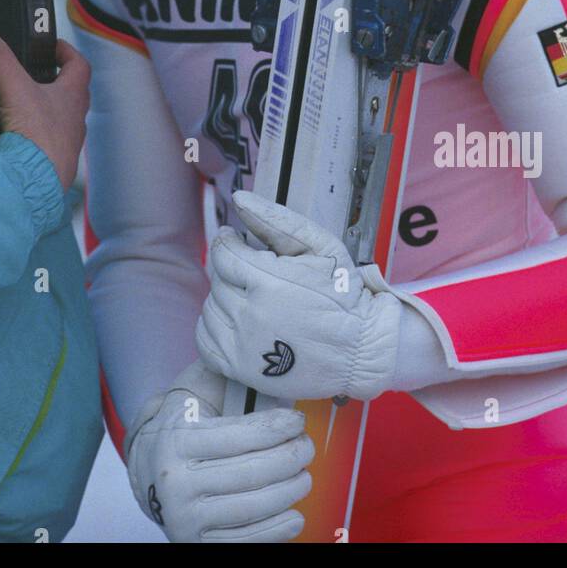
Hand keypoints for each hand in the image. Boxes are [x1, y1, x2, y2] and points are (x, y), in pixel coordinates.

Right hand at [0, 32, 88, 190]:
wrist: (37, 182)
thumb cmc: (36, 133)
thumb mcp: (15, 90)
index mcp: (73, 96)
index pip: (80, 65)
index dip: (67, 51)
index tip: (52, 46)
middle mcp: (76, 118)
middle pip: (72, 92)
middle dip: (55, 80)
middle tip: (34, 74)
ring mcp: (69, 142)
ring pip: (62, 118)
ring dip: (46, 108)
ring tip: (21, 104)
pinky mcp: (57, 162)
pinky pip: (50, 141)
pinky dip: (37, 133)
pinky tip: (19, 135)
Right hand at [125, 359, 313, 542]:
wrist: (147, 473)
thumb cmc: (182, 428)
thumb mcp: (191, 397)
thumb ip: (221, 377)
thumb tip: (264, 357)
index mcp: (176, 440)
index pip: (240, 435)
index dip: (277, 427)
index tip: (297, 420)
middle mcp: (175, 482)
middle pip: (252, 472)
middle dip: (290, 457)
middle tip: (306, 446)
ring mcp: (185, 518)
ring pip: (254, 506)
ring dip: (290, 490)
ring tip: (304, 475)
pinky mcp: (196, 543)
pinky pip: (247, 540)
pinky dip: (277, 528)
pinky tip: (295, 512)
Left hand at [195, 190, 400, 401]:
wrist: (361, 349)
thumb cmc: (343, 295)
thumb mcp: (319, 245)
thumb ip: (276, 220)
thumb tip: (240, 198)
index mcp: (268, 281)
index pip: (223, 253)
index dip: (228, 241)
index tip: (236, 240)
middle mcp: (250, 315)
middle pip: (217, 280)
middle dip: (232, 271)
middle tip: (254, 273)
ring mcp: (244, 345)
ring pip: (210, 308)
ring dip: (224, 298)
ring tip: (250, 298)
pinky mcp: (241, 369)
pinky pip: (205, 341)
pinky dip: (213, 328)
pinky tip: (236, 322)